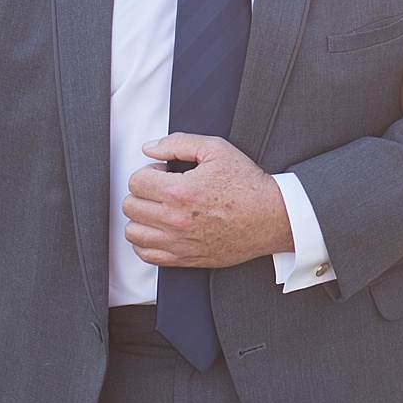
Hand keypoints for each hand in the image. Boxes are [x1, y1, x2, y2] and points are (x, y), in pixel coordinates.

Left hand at [124, 134, 291, 267]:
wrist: (272, 218)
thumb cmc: (247, 184)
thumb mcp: (217, 150)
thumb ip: (178, 143)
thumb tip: (149, 148)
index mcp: (180, 191)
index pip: (136, 181)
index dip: (148, 172)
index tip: (163, 172)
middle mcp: (175, 220)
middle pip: (130, 206)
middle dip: (142, 193)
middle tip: (162, 189)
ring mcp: (178, 242)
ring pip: (132, 232)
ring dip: (141, 218)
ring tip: (159, 209)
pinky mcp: (185, 259)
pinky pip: (146, 254)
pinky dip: (146, 241)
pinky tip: (161, 229)